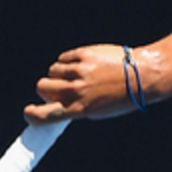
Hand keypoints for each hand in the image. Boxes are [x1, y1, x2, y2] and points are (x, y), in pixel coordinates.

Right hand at [23, 44, 142, 123]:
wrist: (142, 76)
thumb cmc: (121, 97)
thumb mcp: (97, 111)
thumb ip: (75, 108)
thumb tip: (54, 104)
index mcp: (78, 110)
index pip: (43, 116)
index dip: (31, 115)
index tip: (29, 112)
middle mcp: (75, 91)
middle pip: (42, 86)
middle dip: (47, 88)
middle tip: (61, 88)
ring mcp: (78, 71)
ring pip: (52, 70)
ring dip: (61, 73)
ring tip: (80, 75)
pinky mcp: (82, 55)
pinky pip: (64, 58)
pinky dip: (70, 61)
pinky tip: (86, 65)